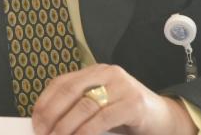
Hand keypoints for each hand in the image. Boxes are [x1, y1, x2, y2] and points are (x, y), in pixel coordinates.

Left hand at [31, 64, 196, 134]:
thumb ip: (79, 106)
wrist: (164, 119)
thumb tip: (48, 122)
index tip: (35, 121)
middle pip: (69, 91)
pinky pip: (103, 118)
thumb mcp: (101, 105)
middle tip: (43, 133)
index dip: (44, 102)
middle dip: (51, 115)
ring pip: (84, 105)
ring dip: (66, 127)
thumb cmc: (127, 114)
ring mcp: (122, 86)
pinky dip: (86, 131)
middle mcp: (108, 73)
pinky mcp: (133, 103)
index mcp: (96, 71)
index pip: (61, 82)